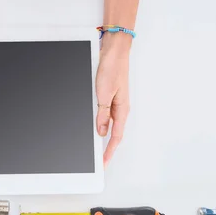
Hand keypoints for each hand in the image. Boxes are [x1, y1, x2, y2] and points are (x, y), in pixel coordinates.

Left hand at [96, 34, 132, 165]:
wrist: (114, 52)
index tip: (104, 162)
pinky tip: (94, 127)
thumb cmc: (112, 69)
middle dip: (106, 148)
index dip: (109, 151)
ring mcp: (114, 103)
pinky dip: (99, 123)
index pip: (116, 136)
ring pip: (108, 125)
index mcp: (122, 109)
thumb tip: (101, 131)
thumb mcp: (104, 94)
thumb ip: (102, 114)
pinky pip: (104, 115)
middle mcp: (119, 108)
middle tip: (99, 159)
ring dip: (101, 136)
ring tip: (95, 148)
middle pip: (113, 134)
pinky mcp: (108, 97)